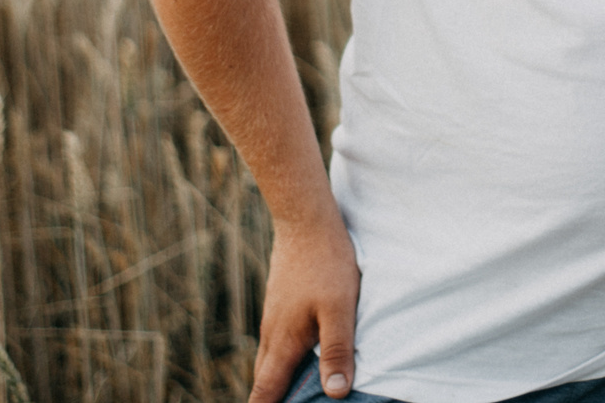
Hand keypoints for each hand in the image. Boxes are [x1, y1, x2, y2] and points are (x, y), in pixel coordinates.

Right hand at [249, 215, 360, 402]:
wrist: (305, 219)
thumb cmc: (326, 263)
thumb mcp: (340, 309)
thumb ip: (337, 349)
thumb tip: (335, 392)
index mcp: (284, 342)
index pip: (265, 390)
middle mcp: (273, 333)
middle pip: (264, 378)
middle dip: (267, 398)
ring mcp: (274, 316)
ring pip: (270, 357)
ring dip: (276, 378)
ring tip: (288, 391)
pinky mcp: (281, 301)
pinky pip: (277, 339)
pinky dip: (283, 356)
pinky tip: (299, 352)